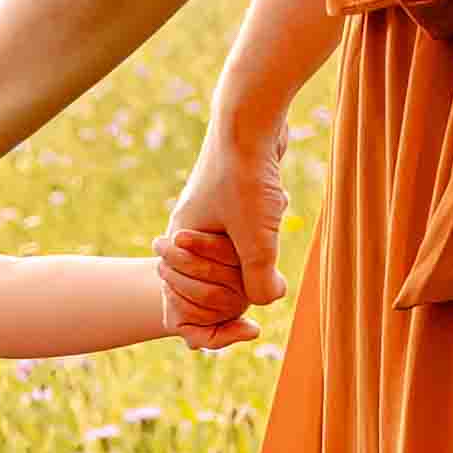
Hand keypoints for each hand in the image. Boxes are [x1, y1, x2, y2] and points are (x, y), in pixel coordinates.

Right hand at [161, 137, 285, 347]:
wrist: (250, 118)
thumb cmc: (245, 176)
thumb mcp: (255, 240)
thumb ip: (258, 283)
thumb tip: (266, 301)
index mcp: (179, 247)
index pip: (179, 314)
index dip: (212, 333)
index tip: (248, 330)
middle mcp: (188, 238)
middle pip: (210, 295)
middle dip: (239, 288)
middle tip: (257, 263)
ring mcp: (209, 224)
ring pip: (235, 269)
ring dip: (259, 256)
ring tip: (266, 222)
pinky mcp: (233, 208)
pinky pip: (252, 241)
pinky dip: (267, 233)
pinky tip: (273, 204)